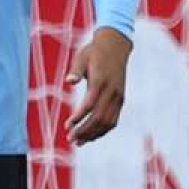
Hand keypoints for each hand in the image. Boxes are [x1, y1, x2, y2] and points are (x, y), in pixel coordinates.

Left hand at [65, 27, 132, 144]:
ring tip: (79, 142)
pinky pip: (113, 119)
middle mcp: (112, 91)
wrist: (116, 46)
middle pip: (99, 117)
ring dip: (93, 134)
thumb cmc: (94, 51)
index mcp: (101, 81)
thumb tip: (69, 81)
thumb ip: (76, 70)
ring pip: (108, 122)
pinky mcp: (121, 99)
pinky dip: (103, 130)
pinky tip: (91, 136)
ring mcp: (118, 97)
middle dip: (85, 131)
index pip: (90, 104)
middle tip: (71, 139)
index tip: (67, 126)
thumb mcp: (82, 56)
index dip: (79, 117)